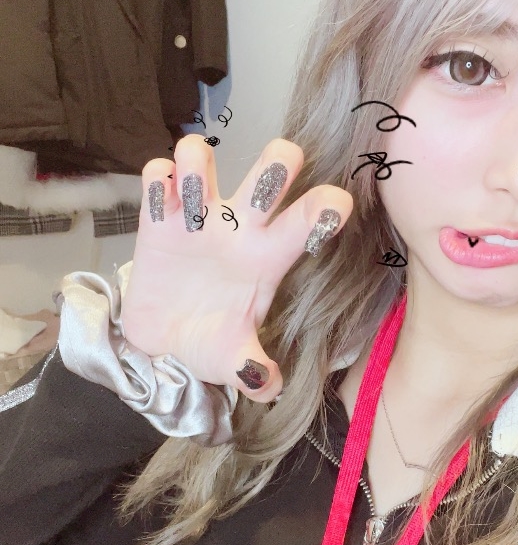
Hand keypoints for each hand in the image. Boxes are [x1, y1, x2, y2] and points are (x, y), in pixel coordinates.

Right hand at [121, 135, 353, 400]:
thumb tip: (268, 386)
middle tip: (267, 184)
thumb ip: (253, 372)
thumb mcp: (233, 360)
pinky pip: (157, 175)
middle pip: (273, 168)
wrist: (161, 344)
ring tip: (191, 201)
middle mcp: (241, 226)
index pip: (309, 220)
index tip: (334, 207)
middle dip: (276, 161)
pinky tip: (159, 202)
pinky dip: (157, 180)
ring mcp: (198, 215)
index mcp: (270, 256)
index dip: (325, 208)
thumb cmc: (209, 342)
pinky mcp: (156, 216)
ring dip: (197, 167)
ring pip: (205, 158)